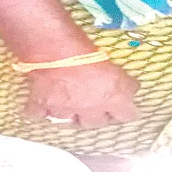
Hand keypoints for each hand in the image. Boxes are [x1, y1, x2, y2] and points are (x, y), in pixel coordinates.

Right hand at [23, 60, 139, 128]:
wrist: (54, 49)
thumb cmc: (88, 48)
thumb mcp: (115, 65)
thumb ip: (124, 82)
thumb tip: (132, 88)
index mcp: (111, 98)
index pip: (127, 115)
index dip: (127, 111)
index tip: (127, 108)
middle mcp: (89, 109)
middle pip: (97, 123)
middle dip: (99, 117)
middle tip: (99, 109)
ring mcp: (64, 109)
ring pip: (70, 122)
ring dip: (72, 116)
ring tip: (71, 110)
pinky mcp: (41, 105)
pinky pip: (39, 114)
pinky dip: (40, 112)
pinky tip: (41, 107)